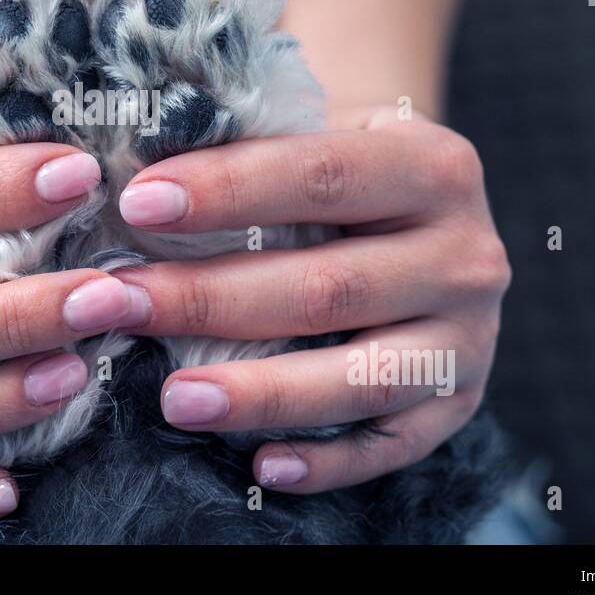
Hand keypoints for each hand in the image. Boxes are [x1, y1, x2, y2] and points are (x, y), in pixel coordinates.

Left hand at [114, 105, 509, 492]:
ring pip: (364, 376)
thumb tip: (138, 176)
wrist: (427, 210)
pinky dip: (328, 462)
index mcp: (432, 164)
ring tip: (176, 399)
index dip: (228, 190)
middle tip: (125, 304)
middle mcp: (466, 253)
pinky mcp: (460, 402)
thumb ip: (248, 141)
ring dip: (263, 393)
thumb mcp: (317, 128)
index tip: (138, 203)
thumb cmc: (340, 169)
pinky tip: (261, 465)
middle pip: (330, 286)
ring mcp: (469, 336)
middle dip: (213, 299)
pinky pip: (393, 444)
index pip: (322, 175)